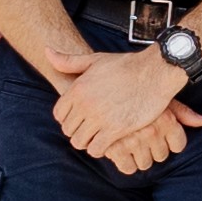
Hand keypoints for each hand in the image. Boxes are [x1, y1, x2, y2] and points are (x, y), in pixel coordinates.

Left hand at [51, 50, 201, 174]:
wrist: (154, 72)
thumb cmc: (126, 65)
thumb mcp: (95, 60)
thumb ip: (69, 61)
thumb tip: (46, 52)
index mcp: (77, 89)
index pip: (59, 114)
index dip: (67, 118)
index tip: (79, 118)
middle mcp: (85, 104)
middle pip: (68, 129)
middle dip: (77, 131)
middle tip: (90, 129)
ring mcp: (100, 118)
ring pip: (79, 141)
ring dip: (87, 141)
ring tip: (97, 137)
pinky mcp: (116, 129)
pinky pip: (97, 149)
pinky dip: (99, 149)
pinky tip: (107, 142)